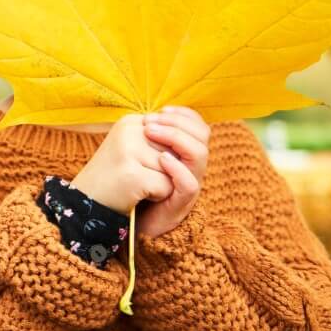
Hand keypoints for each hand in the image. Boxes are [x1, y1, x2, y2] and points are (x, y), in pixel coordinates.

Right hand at [69, 114, 173, 215]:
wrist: (83, 206)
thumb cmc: (115, 181)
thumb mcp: (136, 152)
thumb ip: (162, 141)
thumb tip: (192, 142)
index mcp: (132, 122)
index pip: (177, 130)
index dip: (172, 155)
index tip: (149, 166)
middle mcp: (129, 130)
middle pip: (176, 150)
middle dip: (168, 170)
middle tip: (140, 177)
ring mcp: (128, 150)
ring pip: (174, 168)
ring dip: (163, 183)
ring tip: (137, 186)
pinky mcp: (131, 173)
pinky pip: (167, 186)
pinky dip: (158, 196)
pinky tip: (137, 196)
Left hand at [137, 106, 209, 237]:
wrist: (127, 219)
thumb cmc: (133, 185)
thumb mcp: (141, 156)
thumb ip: (149, 139)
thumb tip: (145, 114)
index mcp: (184, 154)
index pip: (198, 125)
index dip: (183, 115)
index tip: (160, 110)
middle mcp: (191, 167)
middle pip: (202, 135)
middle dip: (176, 123)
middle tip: (149, 123)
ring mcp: (188, 185)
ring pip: (199, 154)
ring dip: (175, 138)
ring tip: (150, 133)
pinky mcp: (181, 204)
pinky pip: (190, 183)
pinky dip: (176, 168)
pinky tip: (160, 159)